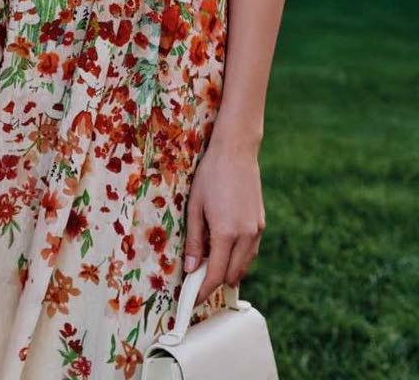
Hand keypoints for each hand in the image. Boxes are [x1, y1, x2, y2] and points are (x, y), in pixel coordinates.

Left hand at [184, 138, 264, 303]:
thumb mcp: (194, 206)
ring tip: (208, 259)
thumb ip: (193, 240)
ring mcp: (257, 230)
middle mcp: (246, 236)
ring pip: (244, 264)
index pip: (216, 274)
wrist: (236, 151)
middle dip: (215, 281)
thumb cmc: (210, 175)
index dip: (204, 290)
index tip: (194, 299)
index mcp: (226, 233)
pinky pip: (250, 250)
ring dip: (228, 269)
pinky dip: (238, 256)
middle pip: (232, 274)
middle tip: (197, 278)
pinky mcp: (261, 223)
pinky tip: (224, 245)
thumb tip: (190, 268)